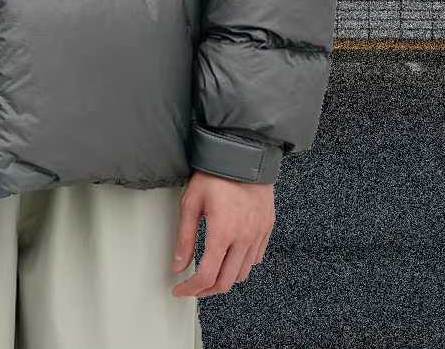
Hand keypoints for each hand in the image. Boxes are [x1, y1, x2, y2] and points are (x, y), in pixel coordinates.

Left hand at [170, 170, 274, 298]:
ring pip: (242, 274)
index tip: (180, 290)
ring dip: (224, 279)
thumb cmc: (215, 174)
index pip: (206, 275)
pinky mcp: (267, 229)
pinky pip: (255, 259)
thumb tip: (178, 265)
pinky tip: (229, 256)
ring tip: (210, 273)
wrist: (243, 154)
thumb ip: (185, 237)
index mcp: (222, 231)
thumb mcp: (191, 202)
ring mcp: (258, 235)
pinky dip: (241, 265)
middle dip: (206, 290)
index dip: (191, 288)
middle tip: (193, 288)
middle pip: (226, 282)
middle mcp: (243, 238)